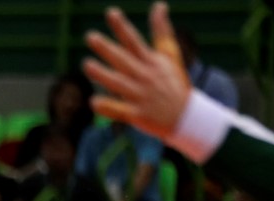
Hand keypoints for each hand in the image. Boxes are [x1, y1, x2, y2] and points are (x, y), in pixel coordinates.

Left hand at [82, 2, 190, 138]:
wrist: (186, 116)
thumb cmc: (174, 82)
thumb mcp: (171, 54)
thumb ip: (161, 30)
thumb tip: (159, 4)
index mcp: (151, 61)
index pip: (134, 40)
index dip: (122, 27)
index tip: (111, 13)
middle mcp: (144, 76)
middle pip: (123, 60)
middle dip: (107, 48)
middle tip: (90, 36)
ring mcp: (140, 95)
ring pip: (118, 83)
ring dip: (103, 74)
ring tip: (86, 64)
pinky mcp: (137, 114)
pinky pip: (119, 111)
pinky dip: (108, 107)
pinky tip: (94, 102)